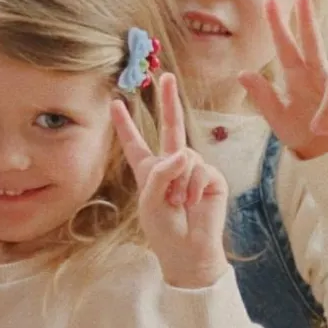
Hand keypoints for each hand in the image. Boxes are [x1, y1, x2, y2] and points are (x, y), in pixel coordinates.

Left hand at [111, 73, 228, 288]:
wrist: (189, 251)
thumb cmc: (163, 229)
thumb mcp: (150, 200)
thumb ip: (161, 173)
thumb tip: (183, 153)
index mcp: (148, 169)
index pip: (134, 142)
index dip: (125, 123)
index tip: (115, 101)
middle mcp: (171, 164)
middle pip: (170, 126)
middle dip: (168, 100)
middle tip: (165, 76)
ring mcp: (193, 169)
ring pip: (184, 155)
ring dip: (178, 182)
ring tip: (178, 203)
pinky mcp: (212, 177)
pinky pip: (200, 169)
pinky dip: (193, 187)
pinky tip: (193, 202)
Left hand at [239, 0, 327, 159]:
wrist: (325, 153)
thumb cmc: (298, 130)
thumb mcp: (276, 115)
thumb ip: (261, 95)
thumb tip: (241, 73)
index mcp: (296, 75)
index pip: (284, 46)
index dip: (277, 24)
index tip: (270, 0)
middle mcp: (317, 73)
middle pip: (313, 41)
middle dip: (307, 19)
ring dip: (324, 114)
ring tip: (318, 129)